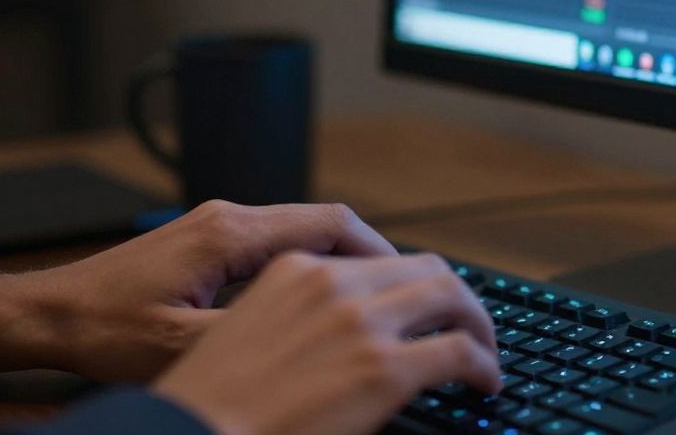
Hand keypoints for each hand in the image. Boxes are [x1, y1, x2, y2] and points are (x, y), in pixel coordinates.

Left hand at [0, 200, 396, 380]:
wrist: (47, 314)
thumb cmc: (102, 329)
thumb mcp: (185, 345)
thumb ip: (255, 334)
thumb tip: (321, 342)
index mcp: (230, 233)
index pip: (331, 224)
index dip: (380, 252)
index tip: (412, 279)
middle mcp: (229, 217)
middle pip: (326, 222)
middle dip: (373, 254)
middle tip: (407, 290)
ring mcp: (219, 224)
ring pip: (304, 230)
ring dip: (343, 259)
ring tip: (374, 299)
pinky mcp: (208, 240)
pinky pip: (280, 241)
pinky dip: (312, 264)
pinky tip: (321, 299)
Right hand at [154, 251, 501, 434]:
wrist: (191, 434)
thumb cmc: (208, 402)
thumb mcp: (249, 331)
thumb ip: (298, 314)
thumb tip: (338, 332)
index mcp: (294, 270)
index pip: (378, 258)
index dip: (413, 281)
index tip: (427, 303)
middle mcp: (333, 285)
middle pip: (426, 268)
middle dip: (454, 296)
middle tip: (467, 323)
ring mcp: (362, 323)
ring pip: (453, 298)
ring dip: (477, 324)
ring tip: (484, 352)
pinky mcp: (384, 368)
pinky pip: (460, 352)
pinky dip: (483, 364)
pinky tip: (484, 382)